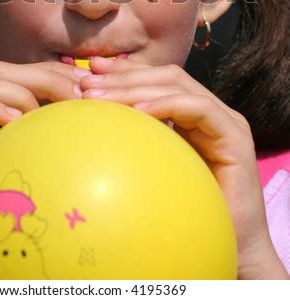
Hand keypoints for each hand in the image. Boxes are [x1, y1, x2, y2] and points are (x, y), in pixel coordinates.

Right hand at [0, 60, 84, 278]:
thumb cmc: (4, 200)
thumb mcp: (32, 155)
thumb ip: (50, 128)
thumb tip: (90, 107)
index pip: (20, 72)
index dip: (53, 72)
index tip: (87, 83)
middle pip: (1, 71)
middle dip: (43, 78)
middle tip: (76, 99)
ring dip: (17, 95)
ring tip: (39, 118)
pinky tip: (14, 124)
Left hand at [79, 57, 287, 279]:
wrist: (229, 250)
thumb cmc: (184, 215)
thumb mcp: (149, 169)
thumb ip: (131, 142)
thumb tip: (88, 124)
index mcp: (190, 115)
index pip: (156, 80)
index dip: (123, 71)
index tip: (89, 70)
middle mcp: (209, 112)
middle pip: (165, 77)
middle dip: (123, 76)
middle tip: (86, 83)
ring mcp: (225, 121)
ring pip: (178, 86)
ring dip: (135, 87)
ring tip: (100, 96)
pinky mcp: (235, 137)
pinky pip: (199, 109)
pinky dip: (167, 104)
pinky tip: (139, 110)